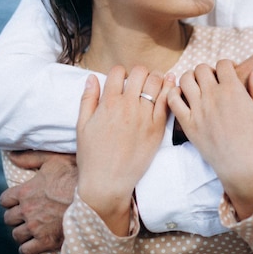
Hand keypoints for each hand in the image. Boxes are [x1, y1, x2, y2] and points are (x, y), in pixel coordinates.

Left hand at [0, 151, 76, 253]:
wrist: (93, 196)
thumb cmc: (73, 175)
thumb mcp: (52, 160)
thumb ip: (30, 158)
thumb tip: (11, 156)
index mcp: (25, 191)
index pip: (5, 200)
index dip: (11, 201)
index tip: (19, 201)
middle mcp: (26, 210)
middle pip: (8, 219)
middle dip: (16, 217)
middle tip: (27, 215)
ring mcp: (35, 227)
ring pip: (16, 235)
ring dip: (22, 232)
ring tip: (32, 230)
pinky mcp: (46, 241)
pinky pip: (26, 250)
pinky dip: (28, 248)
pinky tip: (34, 244)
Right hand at [76, 67, 174, 234]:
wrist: (108, 182)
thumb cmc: (92, 156)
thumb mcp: (82, 125)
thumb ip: (88, 99)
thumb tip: (92, 77)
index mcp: (108, 103)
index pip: (119, 71)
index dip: (120, 73)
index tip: (122, 81)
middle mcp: (128, 106)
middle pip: (141, 72)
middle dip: (140, 73)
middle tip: (139, 82)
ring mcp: (145, 117)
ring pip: (157, 83)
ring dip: (156, 80)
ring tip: (153, 86)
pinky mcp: (158, 128)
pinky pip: (168, 102)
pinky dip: (170, 91)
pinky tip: (169, 90)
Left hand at [169, 60, 252, 219]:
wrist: (244, 168)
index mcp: (233, 90)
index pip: (222, 63)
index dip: (226, 65)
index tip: (228, 74)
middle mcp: (213, 96)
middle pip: (201, 69)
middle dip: (207, 71)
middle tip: (212, 81)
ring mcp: (198, 110)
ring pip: (185, 80)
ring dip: (190, 78)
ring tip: (197, 87)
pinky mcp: (188, 124)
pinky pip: (173, 101)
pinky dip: (174, 94)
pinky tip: (183, 98)